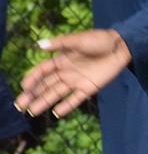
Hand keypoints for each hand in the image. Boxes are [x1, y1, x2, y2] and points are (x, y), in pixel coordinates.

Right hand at [17, 29, 131, 117]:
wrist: (120, 47)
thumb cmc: (99, 40)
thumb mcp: (78, 40)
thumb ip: (59, 44)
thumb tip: (39, 45)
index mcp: (61, 59)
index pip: (43, 71)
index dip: (33, 78)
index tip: (24, 86)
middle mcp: (66, 72)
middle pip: (46, 85)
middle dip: (32, 95)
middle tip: (20, 105)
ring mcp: (76, 81)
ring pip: (56, 94)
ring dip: (44, 102)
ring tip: (32, 112)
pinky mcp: (89, 88)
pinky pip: (75, 99)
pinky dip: (66, 106)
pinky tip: (56, 113)